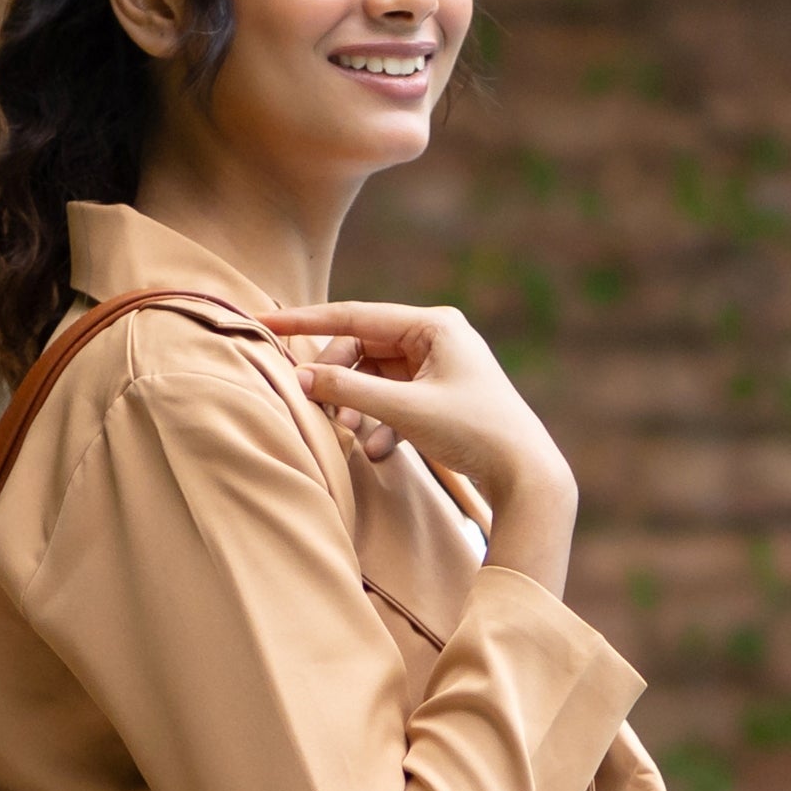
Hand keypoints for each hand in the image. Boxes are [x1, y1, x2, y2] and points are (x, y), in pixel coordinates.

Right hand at [262, 300, 578, 594]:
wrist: (525, 475)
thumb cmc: (473, 433)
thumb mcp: (405, 409)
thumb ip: (349, 390)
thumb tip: (302, 377)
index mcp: (433, 325)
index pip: (354, 315)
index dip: (305, 321)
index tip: (265, 320)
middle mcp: (436, 338)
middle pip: (361, 347)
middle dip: (335, 378)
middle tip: (312, 404)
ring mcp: (437, 367)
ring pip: (373, 376)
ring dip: (355, 404)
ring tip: (346, 432)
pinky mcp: (438, 396)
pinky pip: (391, 400)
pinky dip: (378, 422)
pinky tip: (375, 450)